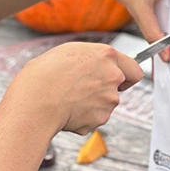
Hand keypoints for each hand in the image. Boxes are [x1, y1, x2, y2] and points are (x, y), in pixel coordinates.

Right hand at [12, 42, 142, 134]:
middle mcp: (113, 76)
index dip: (126, 75)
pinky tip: (66, 110)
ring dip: (92, 104)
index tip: (120, 80)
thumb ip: (91, 59)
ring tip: (68, 99)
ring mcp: (109, 100)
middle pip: (119, 87)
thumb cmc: (44, 74)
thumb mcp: (68, 52)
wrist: (35, 100)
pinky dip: (83, 117)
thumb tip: (95, 65)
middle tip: (81, 89)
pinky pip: (94, 119)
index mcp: (106, 55)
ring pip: (106, 104)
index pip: (134, 69)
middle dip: (104, 89)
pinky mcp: (101, 119)